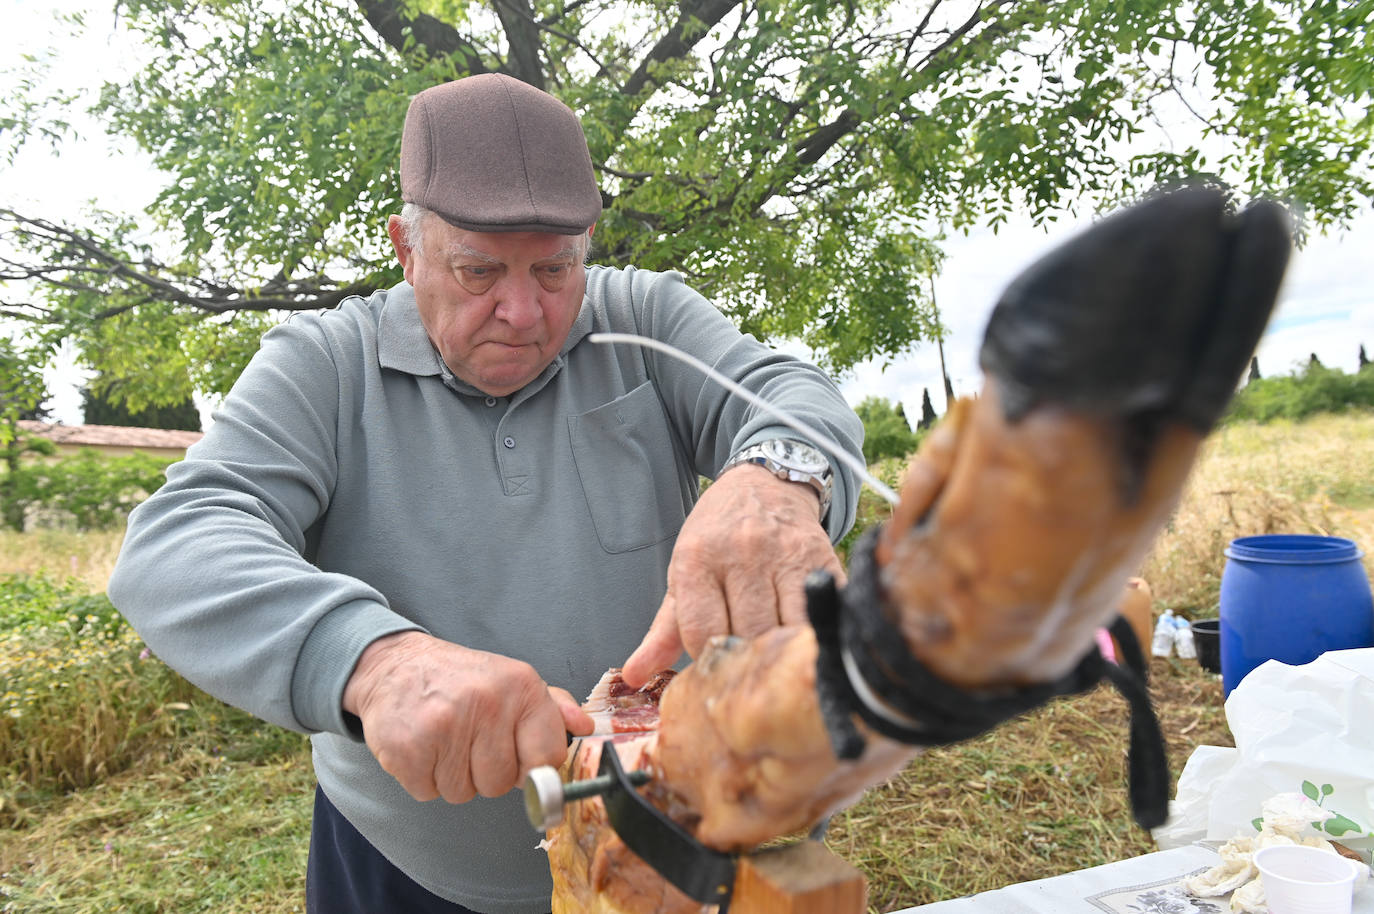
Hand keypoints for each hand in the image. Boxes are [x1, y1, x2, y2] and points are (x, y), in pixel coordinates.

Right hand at [342, 631, 593, 802]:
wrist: (395, 664)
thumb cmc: (461, 679)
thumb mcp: (512, 680)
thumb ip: (552, 707)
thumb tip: (585, 727)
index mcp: (520, 686)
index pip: (547, 758)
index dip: (532, 766)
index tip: (517, 755)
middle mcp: (486, 703)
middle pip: (502, 783)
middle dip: (486, 772)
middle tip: (469, 741)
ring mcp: (444, 726)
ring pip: (464, 793)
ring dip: (453, 776)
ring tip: (444, 741)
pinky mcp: (407, 748)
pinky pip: (428, 794)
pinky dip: (423, 778)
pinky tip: (422, 747)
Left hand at [621, 464, 843, 687]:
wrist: (765, 485)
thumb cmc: (717, 536)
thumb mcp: (683, 572)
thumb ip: (662, 630)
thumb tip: (634, 676)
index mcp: (698, 559)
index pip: (703, 633)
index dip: (708, 660)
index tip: (715, 664)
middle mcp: (743, 553)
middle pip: (748, 635)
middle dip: (747, 661)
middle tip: (747, 670)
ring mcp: (786, 556)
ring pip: (787, 630)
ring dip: (781, 653)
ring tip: (774, 660)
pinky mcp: (822, 560)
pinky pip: (821, 615)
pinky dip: (811, 636)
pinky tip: (801, 643)